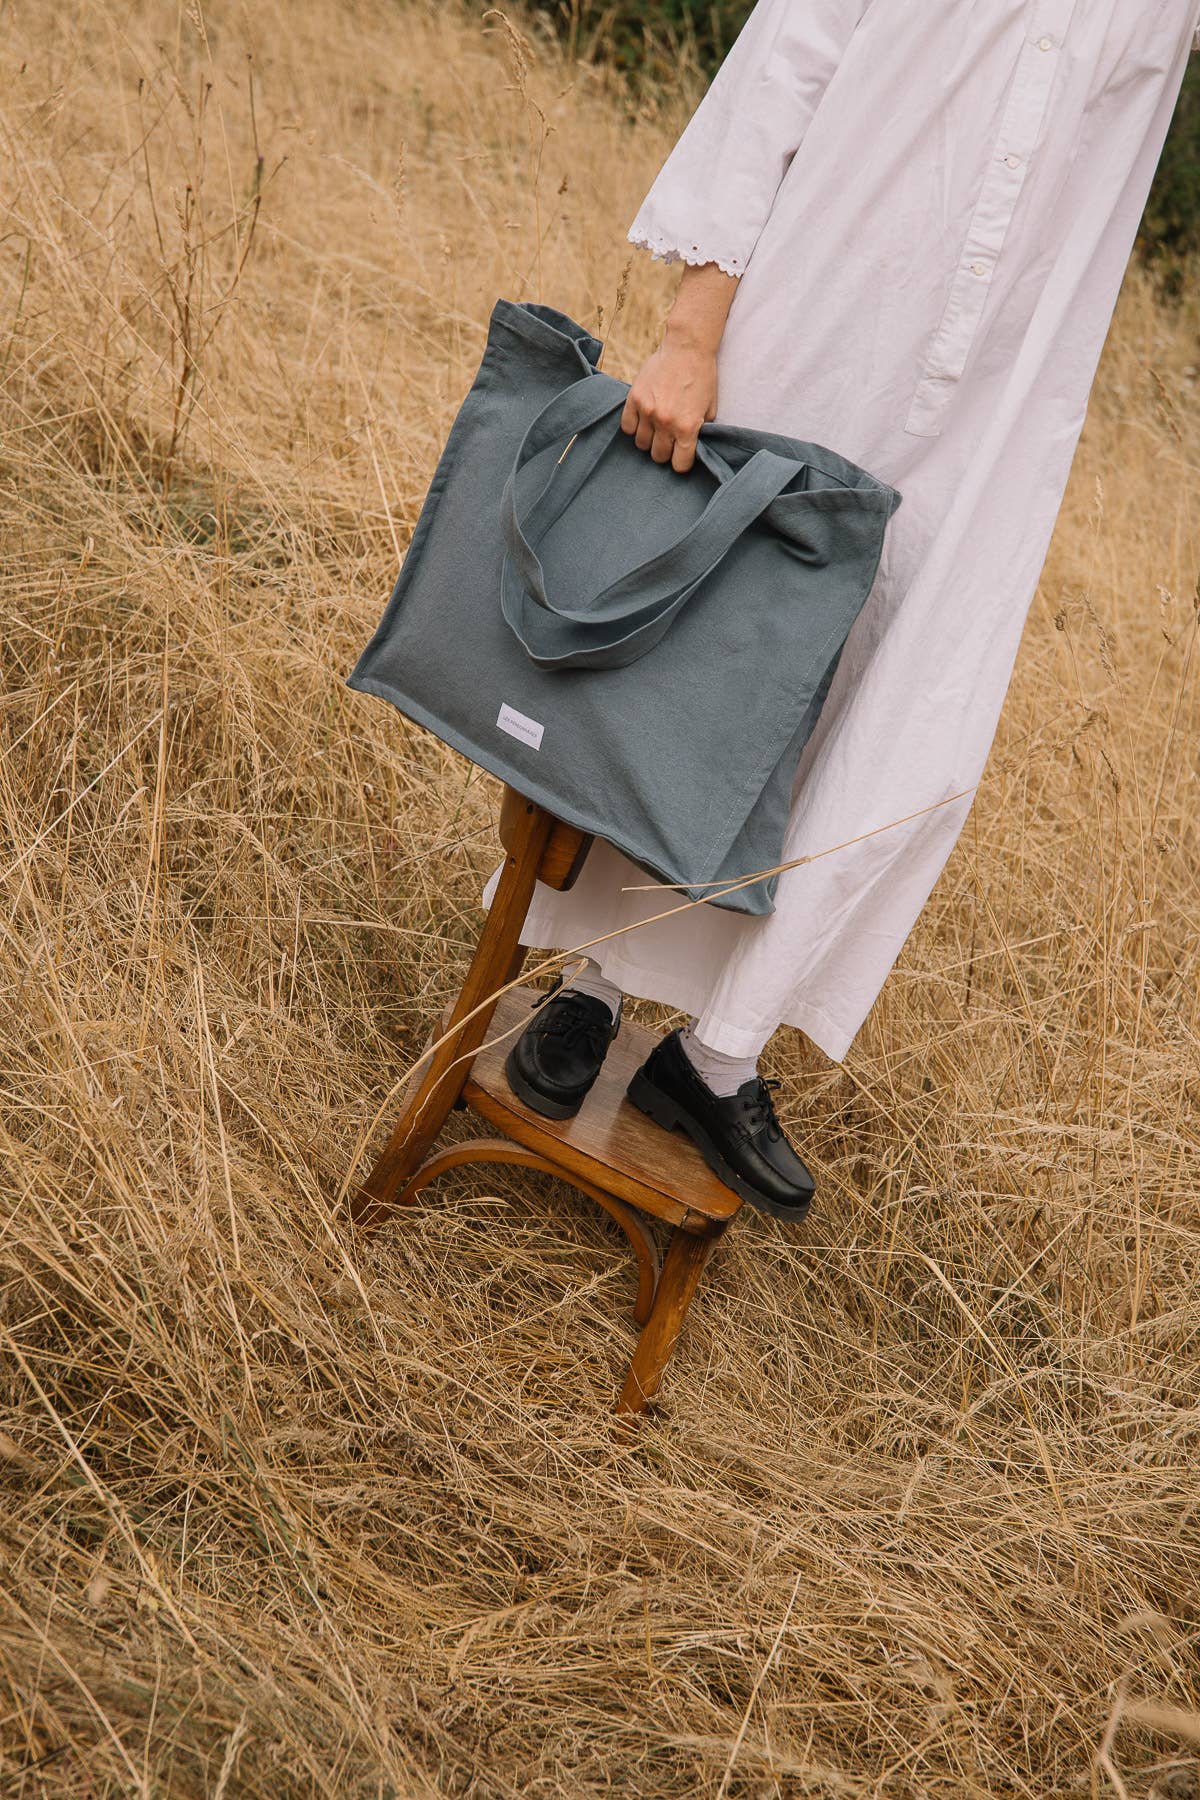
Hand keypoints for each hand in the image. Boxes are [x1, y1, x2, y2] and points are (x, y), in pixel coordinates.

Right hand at [619, 335, 717, 474]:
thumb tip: (691, 448)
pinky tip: (643, 419)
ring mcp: (647, 411)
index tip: (681, 455)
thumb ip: (701, 431)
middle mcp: (665, 422)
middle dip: (664, 452)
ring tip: (655, 429)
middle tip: (668, 440)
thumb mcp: (710, 409)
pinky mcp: (634, 398)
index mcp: (687, 427)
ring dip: (648, 440)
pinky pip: (627, 427)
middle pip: (658, 456)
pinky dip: (634, 427)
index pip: (679, 465)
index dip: (681, 463)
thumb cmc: (702, 378)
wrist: (688, 348)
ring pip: (641, 444)